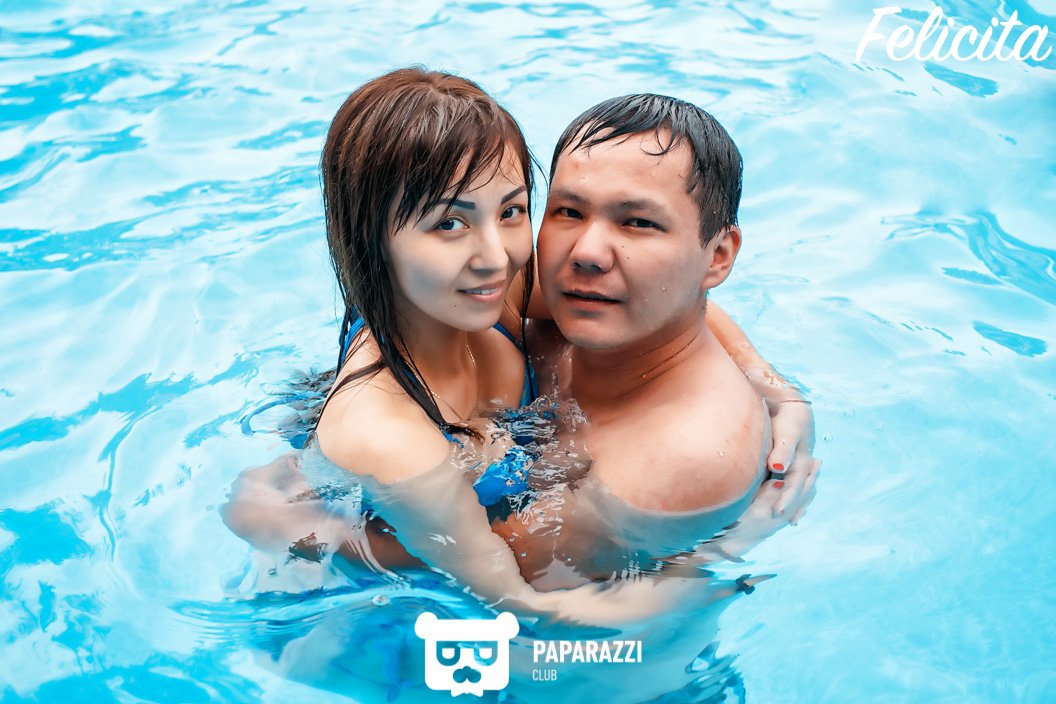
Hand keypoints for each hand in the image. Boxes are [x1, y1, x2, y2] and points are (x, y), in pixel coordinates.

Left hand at [766, 399, 818, 521]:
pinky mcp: (795, 460)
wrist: (792, 401)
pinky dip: (797, 495)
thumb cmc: (788, 416)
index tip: (777, 513)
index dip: (786, 499)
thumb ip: (783, 450)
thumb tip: (778, 468)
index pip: (793, 485)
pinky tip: (793, 503)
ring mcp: (801, 463)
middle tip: (778, 520)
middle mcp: (804, 465)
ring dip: (797, 504)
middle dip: (791, 506)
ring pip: (801, 489)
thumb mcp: (787, 431)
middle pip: (799, 490)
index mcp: (802, 461)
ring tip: (791, 520)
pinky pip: (798, 482)